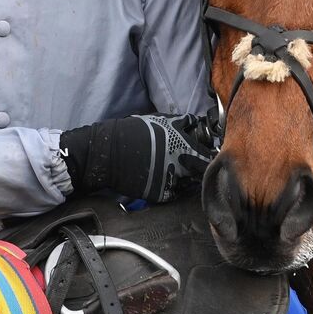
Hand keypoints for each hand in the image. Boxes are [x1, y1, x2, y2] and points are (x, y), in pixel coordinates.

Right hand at [60, 114, 216, 203]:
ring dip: (188, 177)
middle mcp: (180, 160)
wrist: (106, 153)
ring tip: (178, 172)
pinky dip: (174, 188)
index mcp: (180, 140)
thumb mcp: (156, 120)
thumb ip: (178, 123)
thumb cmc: (128, 132)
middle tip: (196, 163)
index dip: (206, 147)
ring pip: (191, 182)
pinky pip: (175, 193)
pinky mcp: (162, 192)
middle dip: (201, 163)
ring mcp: (172, 178)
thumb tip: (193, 123)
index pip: (205, 147)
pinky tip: (166, 181)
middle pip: (202, 165)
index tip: (205, 148)